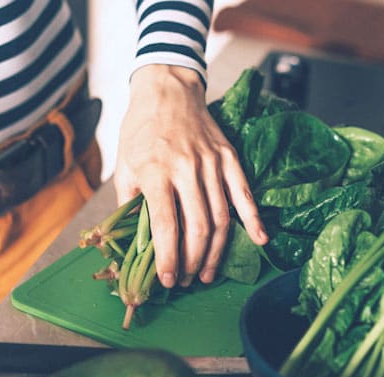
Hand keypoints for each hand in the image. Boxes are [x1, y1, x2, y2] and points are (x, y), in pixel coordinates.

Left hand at [113, 64, 267, 288]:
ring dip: (216, 251)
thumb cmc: (141, 130)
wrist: (167, 90)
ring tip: (206, 273)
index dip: (167, 258)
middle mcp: (186, 169)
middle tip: (185, 280)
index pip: (166, 225)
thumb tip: (133, 242)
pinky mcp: (229, 157)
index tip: (167, 280)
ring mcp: (211, 163)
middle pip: (198, 227)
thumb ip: (129, 204)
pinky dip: (253, 219)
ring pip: (221, 217)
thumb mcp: (124, 166)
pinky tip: (259, 240)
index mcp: (156, 171)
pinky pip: (244, 193)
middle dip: (192, 261)